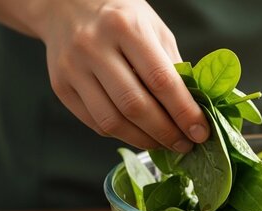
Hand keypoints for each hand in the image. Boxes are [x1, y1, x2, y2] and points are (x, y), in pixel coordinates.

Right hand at [34, 0, 207, 150]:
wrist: (67, 5)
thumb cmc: (121, 17)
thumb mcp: (154, 29)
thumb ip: (173, 67)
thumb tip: (194, 110)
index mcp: (126, 27)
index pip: (161, 80)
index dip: (184, 112)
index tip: (200, 132)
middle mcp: (94, 46)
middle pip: (135, 105)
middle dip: (166, 132)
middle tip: (185, 144)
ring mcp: (73, 68)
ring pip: (112, 121)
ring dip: (144, 140)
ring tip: (164, 144)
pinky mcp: (60, 86)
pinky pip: (96, 123)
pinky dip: (123, 135)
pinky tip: (140, 134)